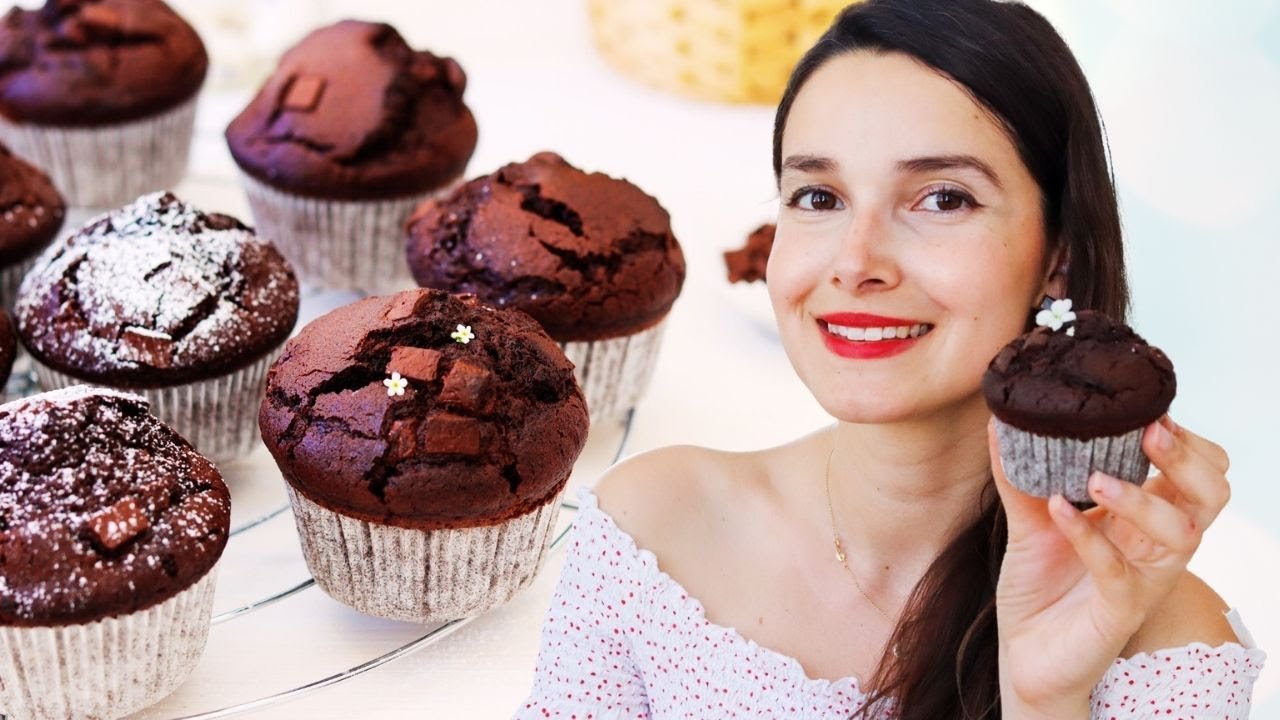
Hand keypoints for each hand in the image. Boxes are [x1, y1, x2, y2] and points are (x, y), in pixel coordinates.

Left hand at [989, 416, 1229, 718]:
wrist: (1023, 651)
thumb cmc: (1041, 583)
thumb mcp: (1030, 519)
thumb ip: (1020, 472)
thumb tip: (1002, 417)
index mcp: (1148, 518)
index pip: (1200, 472)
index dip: (1188, 440)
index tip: (1150, 409)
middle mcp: (1157, 546)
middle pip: (1212, 496)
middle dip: (1188, 458)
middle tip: (1150, 431)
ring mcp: (1145, 580)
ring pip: (1181, 534)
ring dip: (1142, 499)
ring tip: (1094, 478)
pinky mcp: (1119, 612)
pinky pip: (1119, 572)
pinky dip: (1088, 536)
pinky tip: (1056, 510)